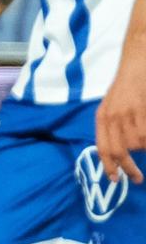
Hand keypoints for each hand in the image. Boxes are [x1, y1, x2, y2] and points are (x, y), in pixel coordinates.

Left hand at [97, 61, 145, 183]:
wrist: (137, 63)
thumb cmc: (128, 86)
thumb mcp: (113, 105)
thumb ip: (113, 127)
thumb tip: (119, 153)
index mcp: (102, 117)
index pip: (102, 148)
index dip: (108, 166)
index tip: (115, 180)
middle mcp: (111, 117)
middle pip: (118, 152)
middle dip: (128, 168)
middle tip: (137, 178)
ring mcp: (126, 113)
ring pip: (137, 145)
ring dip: (144, 147)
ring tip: (145, 135)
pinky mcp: (140, 109)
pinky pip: (145, 136)